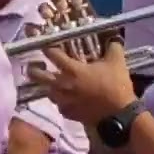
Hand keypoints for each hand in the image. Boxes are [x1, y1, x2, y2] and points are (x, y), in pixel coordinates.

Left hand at [25, 0, 136, 124]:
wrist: (119, 114)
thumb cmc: (116, 86)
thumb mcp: (117, 63)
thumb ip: (113, 48)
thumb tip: (113, 38)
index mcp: (72, 70)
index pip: (52, 54)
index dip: (47, 48)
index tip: (45, 45)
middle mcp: (62, 85)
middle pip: (38, 75)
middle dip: (33, 69)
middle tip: (35, 65)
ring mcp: (63, 100)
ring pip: (47, 91)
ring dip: (48, 86)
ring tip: (51, 83)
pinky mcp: (67, 113)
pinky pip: (58, 105)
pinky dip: (60, 101)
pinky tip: (65, 99)